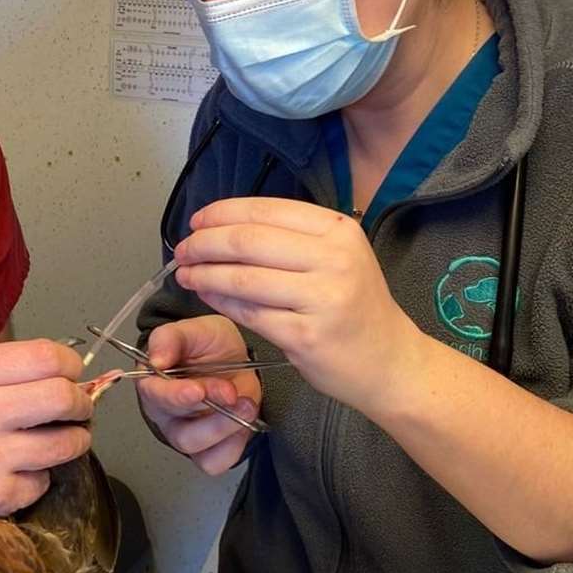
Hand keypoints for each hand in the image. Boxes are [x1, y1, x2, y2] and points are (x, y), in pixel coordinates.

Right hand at [0, 340, 92, 542]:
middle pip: (62, 398)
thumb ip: (5, 367)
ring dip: (75, 439)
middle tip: (79, 408)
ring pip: (66, 444)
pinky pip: (45, 480)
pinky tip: (21, 469)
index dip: (71, 364)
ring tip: (63, 437)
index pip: (46, 357)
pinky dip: (41, 475)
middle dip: (82, 403)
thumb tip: (67, 369)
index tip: (72, 373)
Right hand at [137, 316, 261, 474]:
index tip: (197, 390)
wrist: (237, 358)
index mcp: (155, 384)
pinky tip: (244, 422)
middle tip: (230, 392)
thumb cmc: (209, 345)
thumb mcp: (194, 330)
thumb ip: (170, 338)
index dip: (175, 396)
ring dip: (224, 428)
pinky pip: (215, 461)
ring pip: (196, 447)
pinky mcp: (209, 449)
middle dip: (210, 411)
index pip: (154, 396)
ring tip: (246, 405)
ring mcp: (186, 435)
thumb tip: (155, 359)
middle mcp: (166, 414)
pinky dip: (233, 446)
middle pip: (179, 427)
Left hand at [174, 198, 422, 411]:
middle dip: (205, 243)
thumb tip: (221, 227)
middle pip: (248, 241)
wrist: (390, 361)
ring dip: (204, 273)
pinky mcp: (306, 335)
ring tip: (185, 273)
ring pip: (243, 277)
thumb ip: (289, 239)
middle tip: (183, 250)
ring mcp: (322, 298)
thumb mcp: (336, 258)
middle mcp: (334, 259)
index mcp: (338, 230)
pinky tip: (206, 295)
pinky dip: (220, 301)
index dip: (222, 213)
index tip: (197, 222)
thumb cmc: (355, 307)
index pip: (265, 210)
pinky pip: (249, 312)